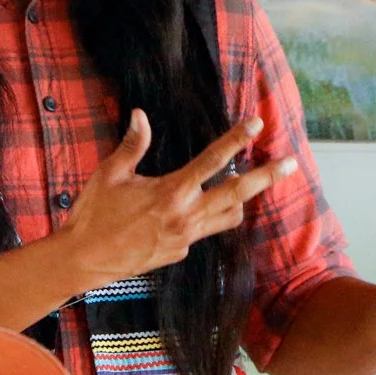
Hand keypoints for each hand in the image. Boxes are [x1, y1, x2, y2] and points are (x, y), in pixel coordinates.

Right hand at [58, 111, 297, 291]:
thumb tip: (140, 114)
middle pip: (238, 194)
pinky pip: (204, 231)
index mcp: (171, 192)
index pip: (213, 161)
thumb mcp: (110, 174)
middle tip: (291, 163)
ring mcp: (186, 238)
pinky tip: (198, 208)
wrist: (84, 259)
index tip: (256, 123)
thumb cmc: (94, 214)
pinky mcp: (179, 253)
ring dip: (242, 200)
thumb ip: (132, 145)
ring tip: (254, 184)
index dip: (236, 139)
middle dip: (267, 177)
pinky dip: (209, 217)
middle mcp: (186, 216)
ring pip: (228, 216)